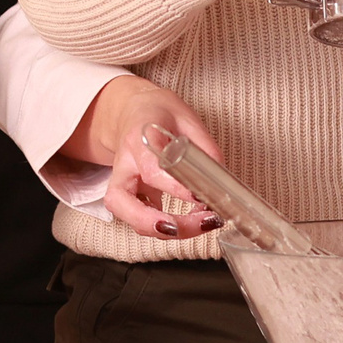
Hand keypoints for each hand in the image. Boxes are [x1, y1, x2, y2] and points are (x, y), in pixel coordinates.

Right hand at [68, 75, 226, 240]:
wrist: (134, 111)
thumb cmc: (159, 114)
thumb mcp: (187, 119)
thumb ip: (203, 147)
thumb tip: (221, 179)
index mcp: (138, 138)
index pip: (151, 169)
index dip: (174, 189)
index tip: (200, 198)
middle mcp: (123, 163)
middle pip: (123, 202)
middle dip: (159, 223)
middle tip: (199, 223)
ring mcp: (120, 182)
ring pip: (127, 217)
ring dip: (164, 230)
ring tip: (201, 224)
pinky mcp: (126, 196)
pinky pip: (137, 220)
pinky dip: (163, 229)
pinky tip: (188, 224)